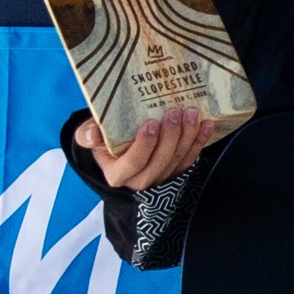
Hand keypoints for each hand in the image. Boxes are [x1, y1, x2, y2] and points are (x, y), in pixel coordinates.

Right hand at [71, 110, 207, 193]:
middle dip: (170, 137)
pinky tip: (206, 124)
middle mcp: (139, 181)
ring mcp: (160, 178)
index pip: (133, 163)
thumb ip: (87, 135)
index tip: (152, 123)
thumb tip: (93, 133)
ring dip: (187, 137)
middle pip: (159, 163)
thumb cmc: (102, 140)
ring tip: (192, 113)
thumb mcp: (87, 136)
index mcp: (116, 174)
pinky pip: (190, 159)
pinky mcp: (174, 172)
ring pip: (177, 160)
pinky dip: (199, 142)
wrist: (115, 147)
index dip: (144, 145)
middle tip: (175, 112)